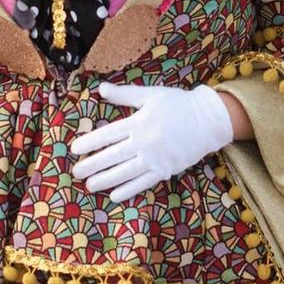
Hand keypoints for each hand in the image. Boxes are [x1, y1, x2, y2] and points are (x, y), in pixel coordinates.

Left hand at [69, 82, 235, 202]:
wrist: (208, 120)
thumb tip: (100, 88)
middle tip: (75, 172)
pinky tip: (114, 195)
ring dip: (105, 180)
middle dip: (92, 165)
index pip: (108, 134)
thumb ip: (124, 94)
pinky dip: (128, 190)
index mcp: (138, 122)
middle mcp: (144, 142)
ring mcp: (155, 159)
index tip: (74, 150)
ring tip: (89, 185)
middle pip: (113, 156)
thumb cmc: (178, 104)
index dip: (90, 143)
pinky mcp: (165, 170)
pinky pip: (143, 183)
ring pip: (125, 172)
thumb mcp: (151, 94)